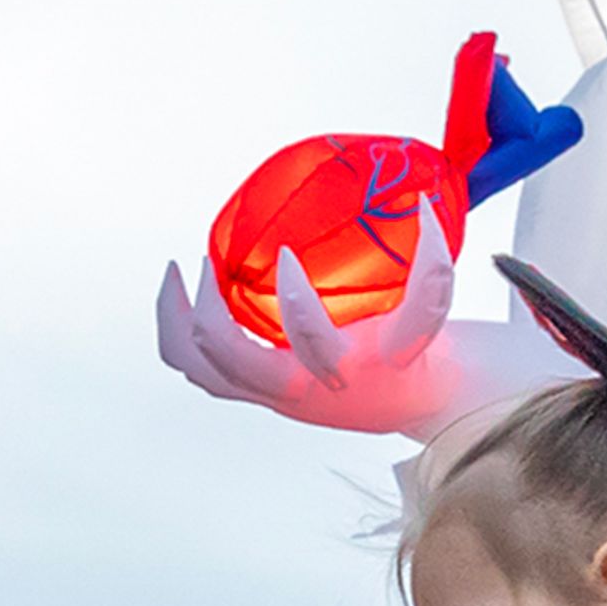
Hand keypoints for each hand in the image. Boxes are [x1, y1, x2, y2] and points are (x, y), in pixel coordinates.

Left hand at [155, 220, 558, 438]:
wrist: (410, 403)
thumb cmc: (413, 352)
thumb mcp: (429, 315)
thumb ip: (428, 271)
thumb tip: (420, 203)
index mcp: (348, 368)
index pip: (313, 343)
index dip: (300, 303)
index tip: (288, 254)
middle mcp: (304, 389)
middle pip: (236, 363)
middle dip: (212, 310)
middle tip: (211, 261)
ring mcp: (274, 396)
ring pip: (204, 369)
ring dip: (183, 320)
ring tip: (179, 274)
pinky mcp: (257, 394)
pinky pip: (196, 370)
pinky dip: (177, 332)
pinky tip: (179, 295)